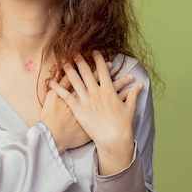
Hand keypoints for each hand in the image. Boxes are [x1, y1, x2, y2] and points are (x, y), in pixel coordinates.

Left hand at [49, 51, 143, 173]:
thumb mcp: (130, 108)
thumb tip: (140, 85)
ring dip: (69, 70)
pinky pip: (65, 96)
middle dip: (80, 61)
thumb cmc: (123, 126)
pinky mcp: (78, 109)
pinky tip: (51, 81)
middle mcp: (97, 92)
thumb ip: (134, 94)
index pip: (103, 70)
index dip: (98, 60)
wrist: (114, 139)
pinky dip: (57, 88)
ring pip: (75, 81)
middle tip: (75, 53)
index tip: (95, 52)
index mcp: (109, 90)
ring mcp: (86, 100)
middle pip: (86, 72)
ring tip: (64, 62)